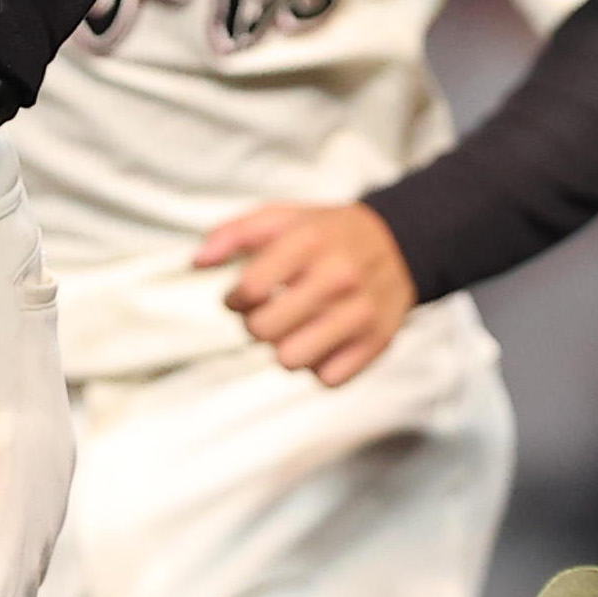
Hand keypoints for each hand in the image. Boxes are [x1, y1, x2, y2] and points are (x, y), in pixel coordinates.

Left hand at [200, 201, 417, 384]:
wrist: (401, 243)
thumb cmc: (328, 233)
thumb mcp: (282, 217)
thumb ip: (233, 233)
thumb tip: (197, 262)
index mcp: (310, 241)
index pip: (249, 290)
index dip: (234, 298)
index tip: (242, 295)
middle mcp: (338, 277)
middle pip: (263, 331)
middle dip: (255, 325)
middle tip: (268, 312)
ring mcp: (360, 312)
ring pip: (291, 360)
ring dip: (284, 349)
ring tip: (293, 329)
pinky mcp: (377, 342)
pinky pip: (327, 378)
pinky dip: (318, 365)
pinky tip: (321, 341)